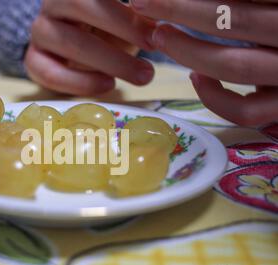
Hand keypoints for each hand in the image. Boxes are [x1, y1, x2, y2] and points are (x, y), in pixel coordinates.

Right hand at [25, 0, 155, 95]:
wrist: (74, 49)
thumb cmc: (107, 27)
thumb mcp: (125, 14)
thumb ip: (139, 12)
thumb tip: (159, 16)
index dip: (123, 8)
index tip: (154, 15)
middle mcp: (53, 4)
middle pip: (82, 5)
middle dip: (124, 26)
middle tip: (156, 45)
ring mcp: (40, 32)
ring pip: (71, 42)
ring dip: (111, 61)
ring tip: (143, 76)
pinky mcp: (34, 60)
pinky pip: (52, 73)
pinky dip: (83, 82)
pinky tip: (109, 85)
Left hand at [131, 0, 277, 125]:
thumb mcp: (270, 11)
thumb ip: (248, 3)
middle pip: (235, 19)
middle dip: (181, 10)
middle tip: (143, 2)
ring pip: (235, 65)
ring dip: (188, 51)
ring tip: (159, 35)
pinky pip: (244, 110)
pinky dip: (213, 97)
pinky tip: (196, 78)